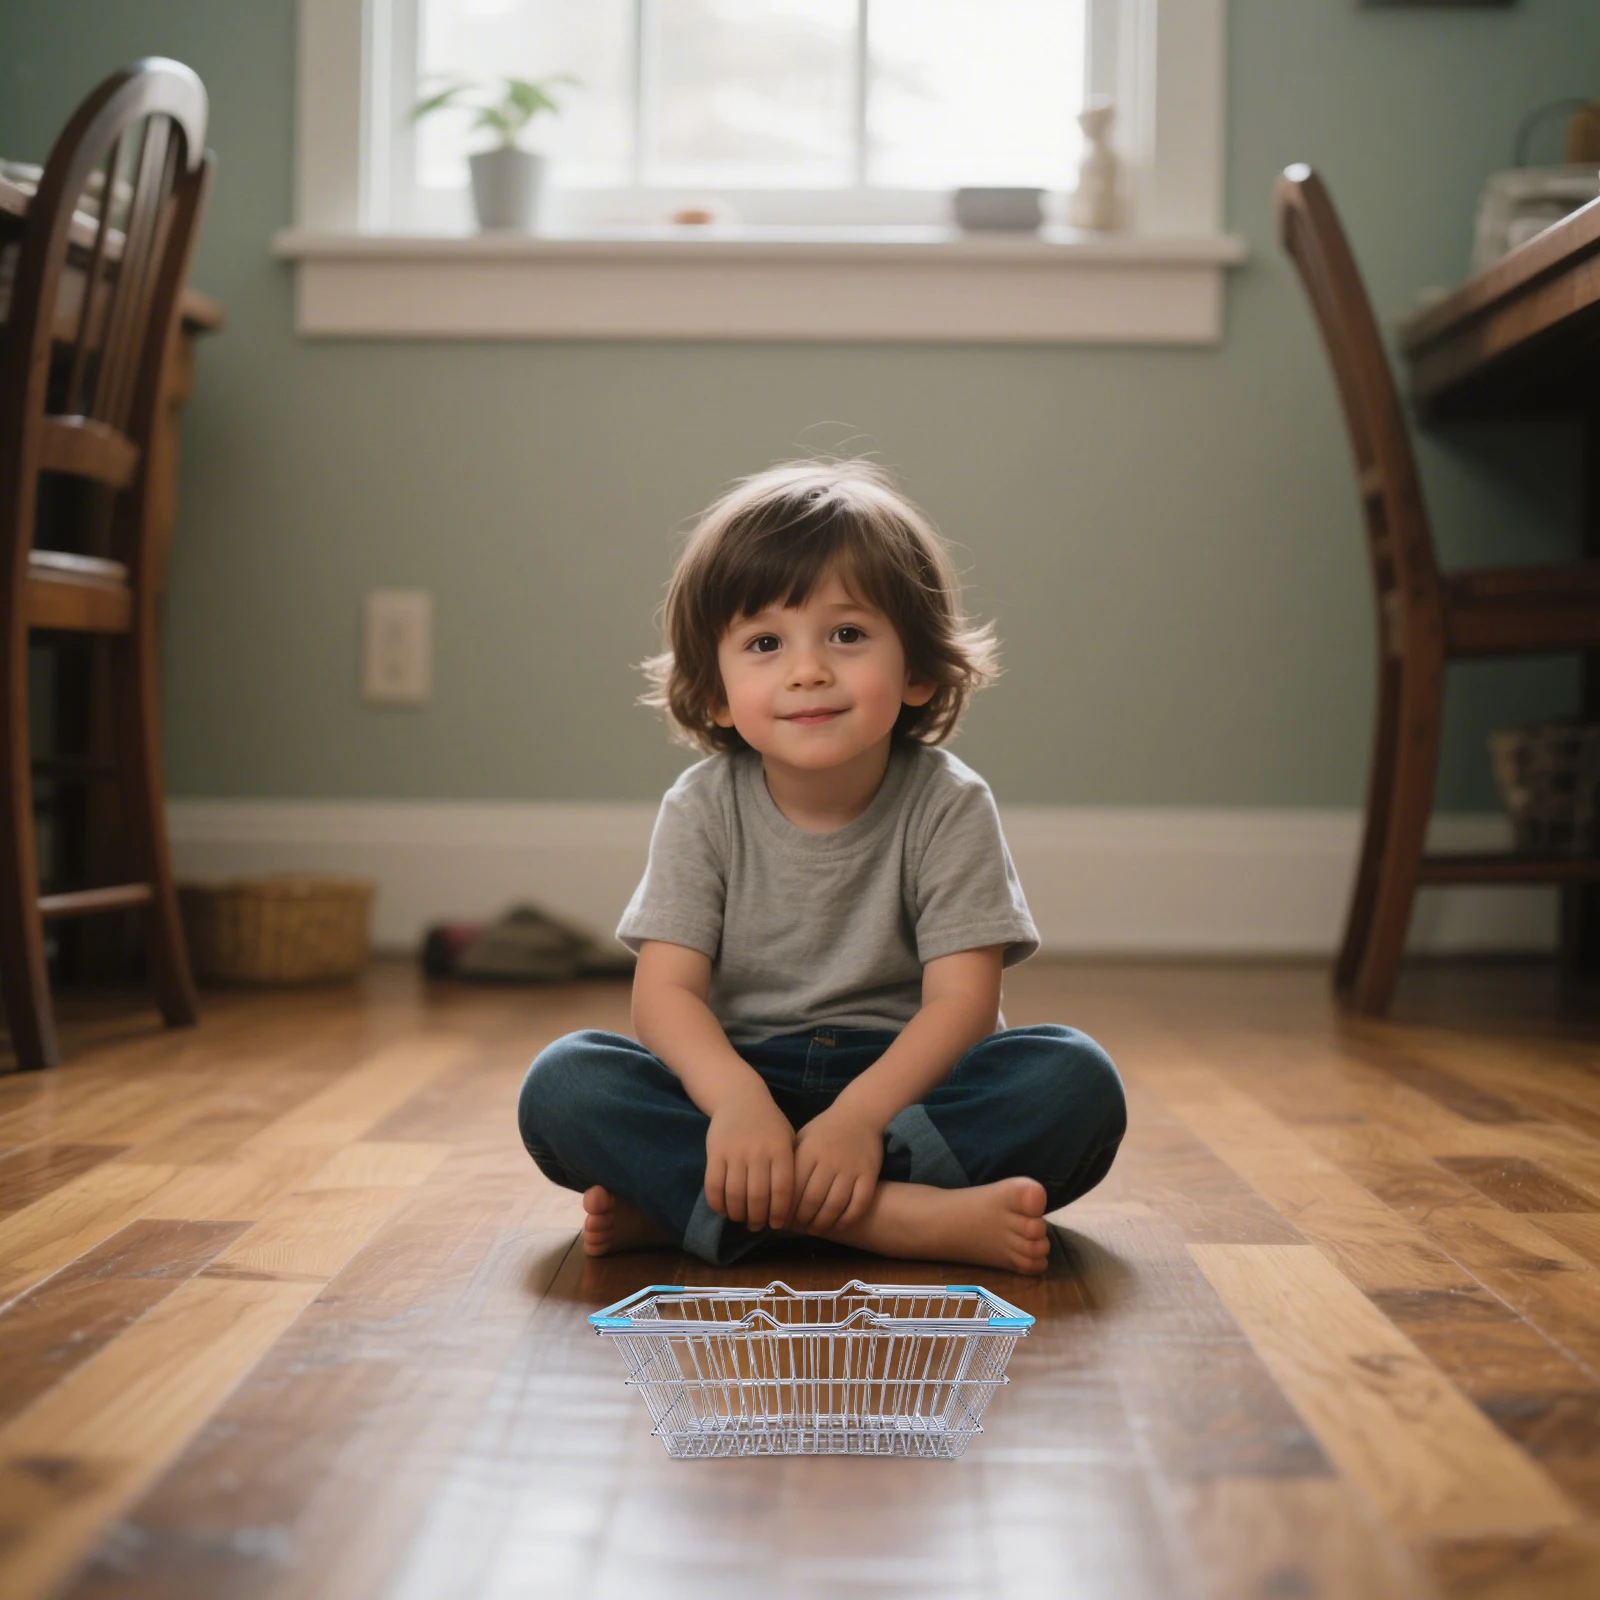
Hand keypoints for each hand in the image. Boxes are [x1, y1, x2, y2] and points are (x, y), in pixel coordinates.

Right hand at [704, 1086, 795, 1232]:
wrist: (740, 1097)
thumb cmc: (769, 1124)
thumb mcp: (788, 1139)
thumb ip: (791, 1168)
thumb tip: (793, 1206)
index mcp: (781, 1150)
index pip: (782, 1190)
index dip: (779, 1213)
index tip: (776, 1225)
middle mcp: (759, 1151)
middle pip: (758, 1196)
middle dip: (757, 1218)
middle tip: (757, 1226)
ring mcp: (735, 1152)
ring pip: (735, 1194)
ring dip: (738, 1214)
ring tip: (741, 1219)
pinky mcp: (715, 1152)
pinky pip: (714, 1186)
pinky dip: (717, 1204)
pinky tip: (724, 1209)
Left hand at [792, 1105, 883, 1232]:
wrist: (859, 1113)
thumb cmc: (825, 1130)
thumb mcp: (802, 1139)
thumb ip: (791, 1164)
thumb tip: (773, 1194)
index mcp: (808, 1152)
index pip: (793, 1189)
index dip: (786, 1209)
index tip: (782, 1220)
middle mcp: (828, 1161)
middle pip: (812, 1200)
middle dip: (803, 1220)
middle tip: (799, 1228)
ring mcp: (850, 1168)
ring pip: (835, 1205)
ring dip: (823, 1223)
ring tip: (816, 1229)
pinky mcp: (869, 1173)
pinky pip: (859, 1203)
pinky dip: (848, 1218)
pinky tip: (840, 1224)